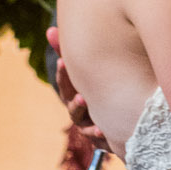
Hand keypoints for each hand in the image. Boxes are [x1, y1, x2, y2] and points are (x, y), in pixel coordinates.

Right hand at [47, 25, 110, 152]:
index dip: (63, 74)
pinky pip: (100, 140)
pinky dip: (100, 135)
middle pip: (72, 106)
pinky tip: (102, 130)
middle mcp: (80, 112)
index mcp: (75, 94)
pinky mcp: (103, 139)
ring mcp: (90, 126)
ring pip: (83, 124)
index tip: (63, 62)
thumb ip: (68, 52)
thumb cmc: (99, 89)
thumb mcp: (87, 71)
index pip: (65, 84)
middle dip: (74, 99)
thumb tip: (50, 29)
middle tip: (78, 93)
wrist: (119, 119)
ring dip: (85, 116)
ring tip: (88, 108)